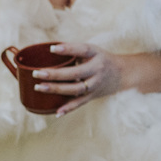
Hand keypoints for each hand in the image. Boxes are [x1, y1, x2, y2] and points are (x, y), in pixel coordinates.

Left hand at [30, 42, 160, 115]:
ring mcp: (95, 84)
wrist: (123, 74)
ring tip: (39, 87)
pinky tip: (56, 112)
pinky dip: (68, 108)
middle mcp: (97, 70)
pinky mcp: (93, 96)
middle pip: (75, 73)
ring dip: (56, 89)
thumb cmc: (101, 59)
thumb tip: (47, 52)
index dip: (67, 49)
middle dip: (55, 74)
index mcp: (96, 54)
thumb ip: (74, 52)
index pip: (82, 50)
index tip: (52, 48)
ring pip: (75, 89)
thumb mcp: (93, 51)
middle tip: (37, 73)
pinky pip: (80, 103)